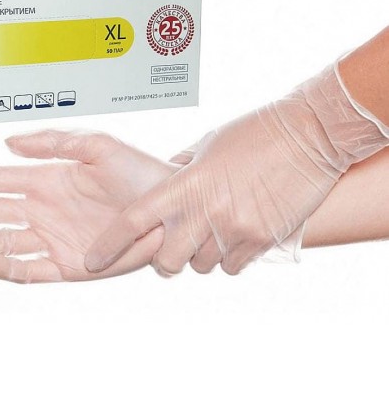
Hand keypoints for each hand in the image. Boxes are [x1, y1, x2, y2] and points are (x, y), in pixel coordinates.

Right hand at [0, 130, 175, 282]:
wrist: (171, 208)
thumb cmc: (140, 172)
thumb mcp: (99, 145)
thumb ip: (55, 141)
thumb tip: (9, 143)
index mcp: (45, 179)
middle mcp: (43, 209)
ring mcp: (53, 238)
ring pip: (1, 240)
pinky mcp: (68, 265)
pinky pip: (29, 269)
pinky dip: (6, 268)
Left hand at [85, 63, 388, 275]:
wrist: (308, 135)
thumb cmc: (256, 133)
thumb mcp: (208, 146)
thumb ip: (182, 171)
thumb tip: (164, 185)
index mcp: (184, 183)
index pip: (134, 221)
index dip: (109, 245)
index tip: (92, 261)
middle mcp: (205, 211)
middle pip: (166, 262)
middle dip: (164, 261)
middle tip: (174, 247)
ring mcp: (234, 229)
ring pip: (201, 266)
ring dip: (202, 255)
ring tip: (215, 230)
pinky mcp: (261, 240)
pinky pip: (233, 267)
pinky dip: (230, 258)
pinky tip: (238, 235)